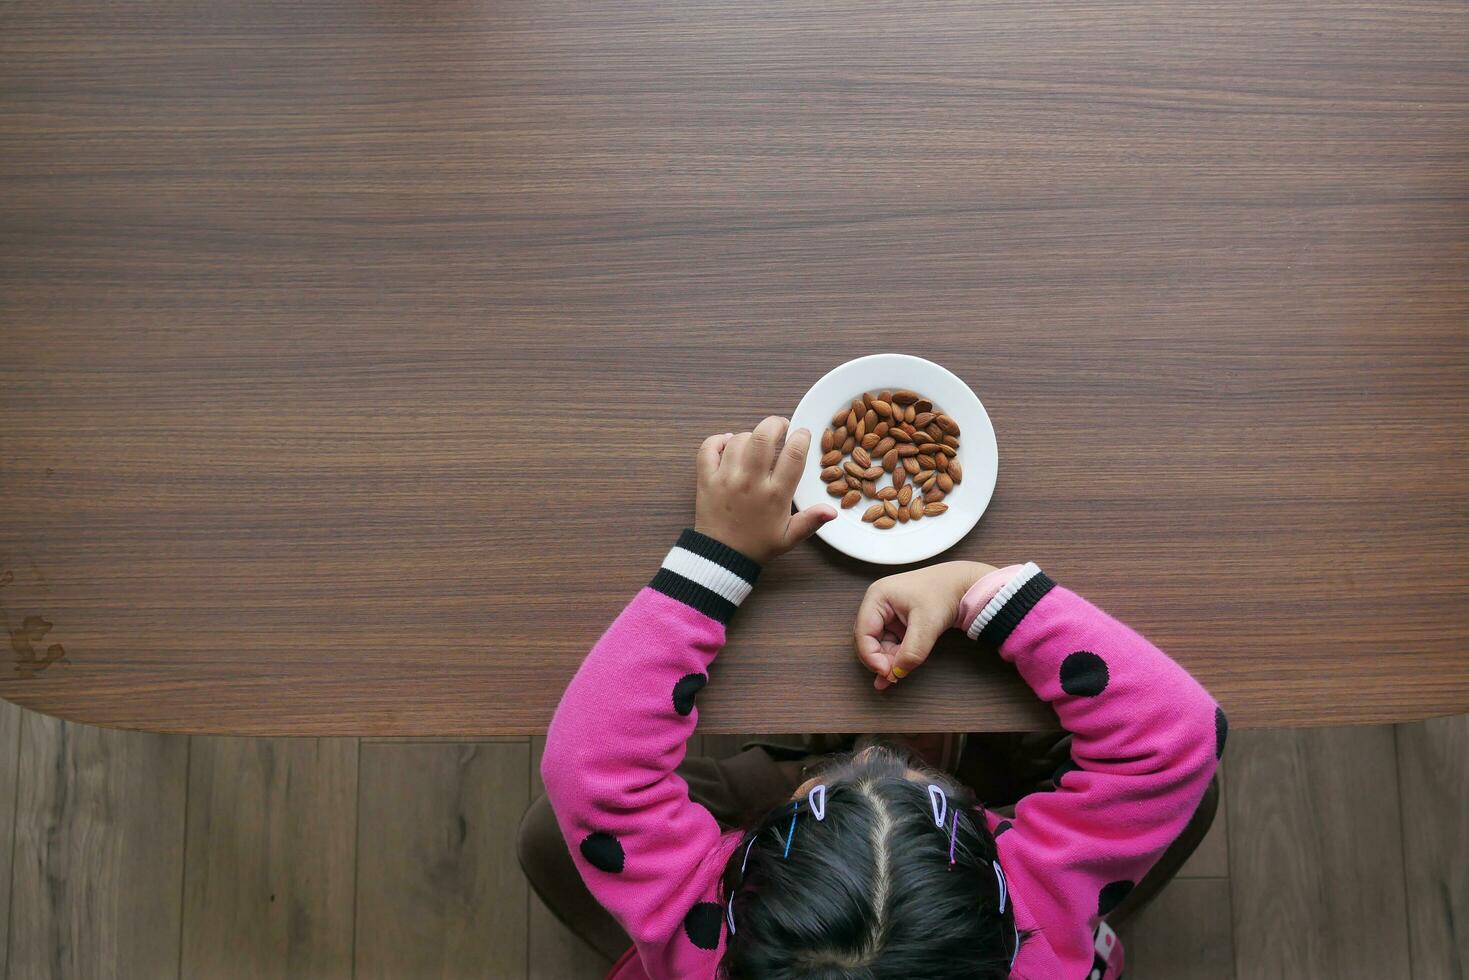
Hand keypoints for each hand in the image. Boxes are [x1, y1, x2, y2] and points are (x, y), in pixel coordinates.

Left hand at [694, 416, 836, 563]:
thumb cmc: (758, 546)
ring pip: (738, 440)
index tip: (802, 434)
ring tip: (756, 443)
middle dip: (775, 424)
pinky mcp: (706, 479)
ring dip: (749, 435)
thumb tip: (833, 510)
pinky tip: (727, 442)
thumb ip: (811, 521)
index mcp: (775, 495)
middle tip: (780, 426)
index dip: (801, 437)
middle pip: (763, 437)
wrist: (722, 557)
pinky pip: (708, 448)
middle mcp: (751, 482)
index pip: (793, 455)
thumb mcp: (789, 537)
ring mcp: (726, 478)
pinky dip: (717, 440)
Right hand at [854, 561, 995, 688]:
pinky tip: (898, 669)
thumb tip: (897, 673)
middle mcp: (878, 604)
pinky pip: (891, 642)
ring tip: (898, 674)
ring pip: (880, 643)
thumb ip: (911, 651)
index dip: (870, 655)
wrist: (965, 585)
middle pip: (869, 639)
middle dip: (880, 659)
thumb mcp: (927, 624)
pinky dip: (896, 656)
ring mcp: (888, 612)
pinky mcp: (899, 620)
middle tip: (892, 676)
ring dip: (889, 659)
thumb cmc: (944, 592)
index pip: (863, 632)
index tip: (886, 672)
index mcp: (877, 597)